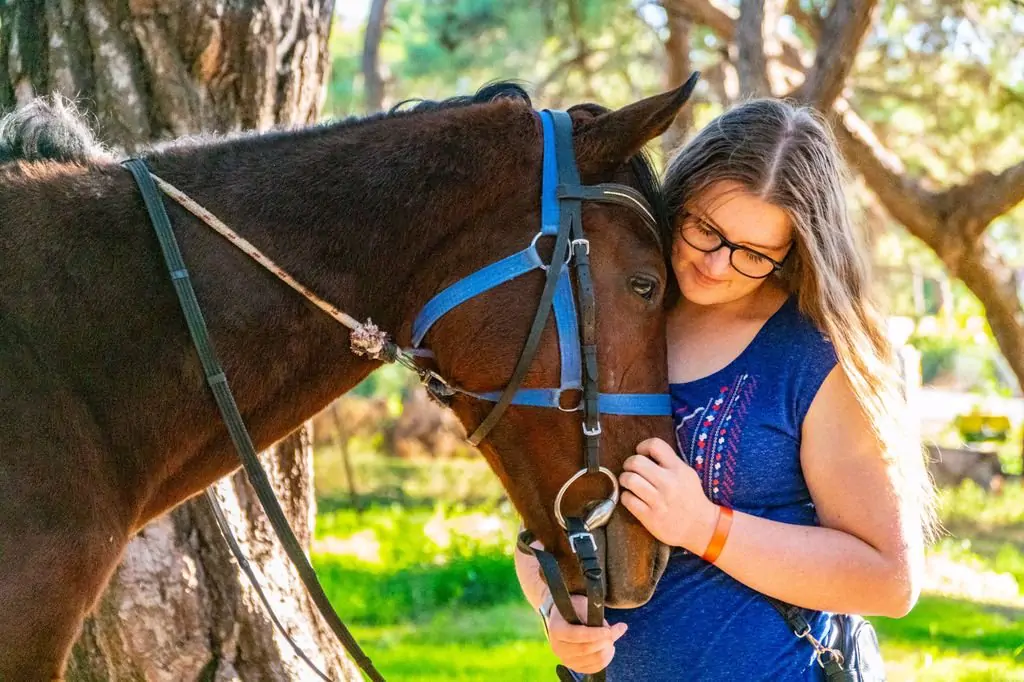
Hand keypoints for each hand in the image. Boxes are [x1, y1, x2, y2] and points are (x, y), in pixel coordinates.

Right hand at [546, 593, 626, 673]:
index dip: (594, 634)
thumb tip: (615, 629)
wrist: (564, 619)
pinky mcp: (574, 667)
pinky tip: (609, 649)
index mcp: (556, 629)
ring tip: (612, 639)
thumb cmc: (574, 609)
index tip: (608, 631)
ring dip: (607, 650)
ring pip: (592, 660)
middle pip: (584, 650)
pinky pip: (594, 668)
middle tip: (614, 632)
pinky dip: (606, 659)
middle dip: (603, 641)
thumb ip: (595, 616)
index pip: (575, 635)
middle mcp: (558, 647)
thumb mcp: (582, 605)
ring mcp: (565, 659)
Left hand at [619, 437, 718, 552]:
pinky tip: (631, 497)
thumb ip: (669, 462)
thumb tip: (644, 453)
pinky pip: (628, 499)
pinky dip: (626, 496)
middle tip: (630, 469)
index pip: (655, 445)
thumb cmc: (691, 498)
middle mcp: (668, 483)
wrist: (700, 527)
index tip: (640, 452)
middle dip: (628, 464)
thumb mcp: (687, 474)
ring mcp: (659, 501)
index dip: (643, 446)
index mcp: (678, 469)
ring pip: (629, 479)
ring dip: (624, 479)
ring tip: (628, 482)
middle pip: (636, 461)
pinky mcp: (650, 517)